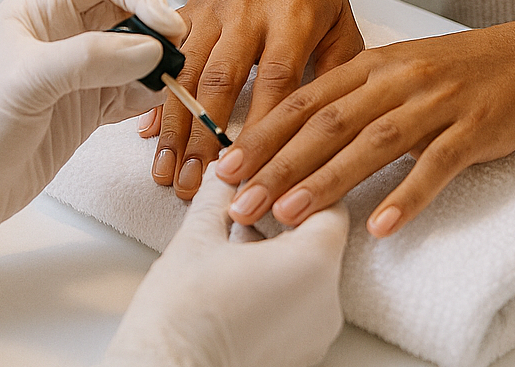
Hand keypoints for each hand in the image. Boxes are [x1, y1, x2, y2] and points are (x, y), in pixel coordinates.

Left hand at [0, 0, 185, 221]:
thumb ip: (88, 59)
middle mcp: (66, 33)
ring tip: (167, 77)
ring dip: (159, 62)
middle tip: (173, 49)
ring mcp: (82, 70)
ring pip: (140, 50)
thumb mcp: (27, 81)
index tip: (162, 18)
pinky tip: (151, 101)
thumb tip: (149, 48)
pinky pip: (136, 90)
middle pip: (130, 8)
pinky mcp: (92, 106)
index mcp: (43, 9)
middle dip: (157, 26)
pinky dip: (151, 94)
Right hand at [102, 165, 346, 366]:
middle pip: (319, 240)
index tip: (265, 183)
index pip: (328, 205)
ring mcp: (315, 334)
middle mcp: (328, 299)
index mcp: (316, 262)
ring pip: (308, 274)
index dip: (296, 186)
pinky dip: (277, 288)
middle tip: (245, 208)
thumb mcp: (198, 238)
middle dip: (282, 220)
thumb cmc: (182, 315)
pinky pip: (299, 307)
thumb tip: (224, 169)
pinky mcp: (299, 356)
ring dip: (278, 254)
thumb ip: (218, 195)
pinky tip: (238, 281)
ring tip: (234, 245)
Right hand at [145, 0, 364, 199]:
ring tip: (169, 175)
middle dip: (206, 137)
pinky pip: (166, 59)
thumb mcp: (339, 15)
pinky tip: (148, 136)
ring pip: (187, 74)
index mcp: (294, 14)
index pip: (279, 77)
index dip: (264, 127)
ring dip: (175, 128)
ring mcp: (212, 12)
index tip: (257, 173)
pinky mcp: (185, 13)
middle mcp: (248, 12)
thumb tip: (343, 123)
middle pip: (223, 79)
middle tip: (197, 188)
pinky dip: (154, 99)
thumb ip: (341, 65)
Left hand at [214, 22, 514, 236]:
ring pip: (374, 143)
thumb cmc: (452, 70)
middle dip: (280, 165)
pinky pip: (436, 165)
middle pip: (330, 123)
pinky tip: (383, 225)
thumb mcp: (395, 68)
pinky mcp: (471, 129)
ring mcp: (436, 103)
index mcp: (373, 63)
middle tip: (241, 204)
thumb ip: (349, 95)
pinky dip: (408, 195)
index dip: (265, 134)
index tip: (227, 167)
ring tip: (291, 216)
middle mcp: (398, 79)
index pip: (307, 99)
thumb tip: (290, 135)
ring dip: (329, 181)